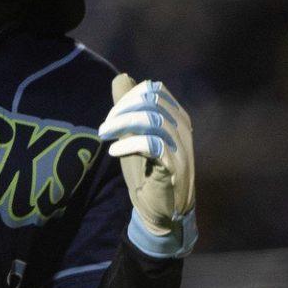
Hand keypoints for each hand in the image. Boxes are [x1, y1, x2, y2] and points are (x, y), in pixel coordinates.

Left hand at [98, 75, 197, 257]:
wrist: (160, 209)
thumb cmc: (147, 170)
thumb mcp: (134, 134)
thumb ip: (128, 108)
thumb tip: (121, 78)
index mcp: (175, 116)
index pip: (152, 90)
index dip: (127, 97)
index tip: (110, 118)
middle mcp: (182, 127)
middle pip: (151, 100)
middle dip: (121, 110)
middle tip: (104, 128)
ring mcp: (181, 146)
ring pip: (152, 119)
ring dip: (121, 125)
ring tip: (104, 136)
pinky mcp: (174, 166)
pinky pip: (152, 145)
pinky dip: (129, 144)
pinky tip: (115, 152)